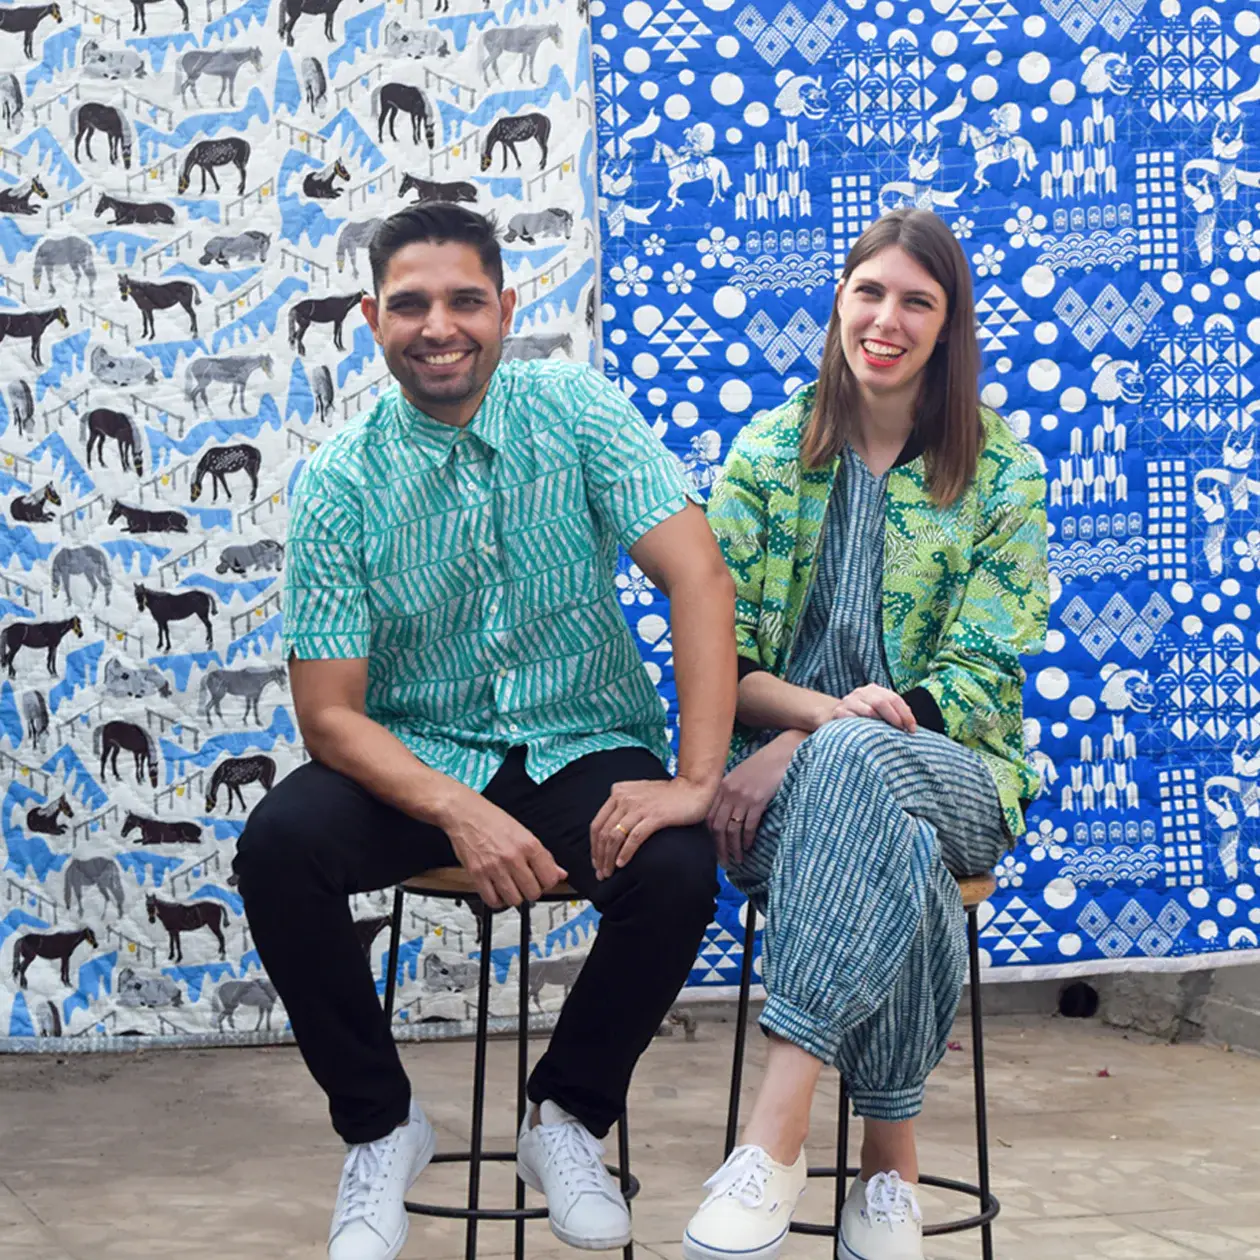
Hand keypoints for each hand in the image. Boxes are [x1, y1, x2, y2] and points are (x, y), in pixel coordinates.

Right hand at [442, 794, 566, 908]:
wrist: (465, 814)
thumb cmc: (493, 820)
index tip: (542, 880)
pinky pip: (492, 900)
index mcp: (529, 845)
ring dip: (514, 896)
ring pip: (514, 900)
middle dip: (531, 891)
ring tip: (511, 887)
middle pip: (533, 892)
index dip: (547, 882)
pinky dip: (497, 900)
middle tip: (525, 883)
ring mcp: (494, 867)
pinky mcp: (477, 874)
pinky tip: (497, 890)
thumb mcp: (524, 833)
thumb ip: (544, 856)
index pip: (549, 878)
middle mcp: (513, 857)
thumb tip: (560, 873)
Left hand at [590, 777, 716, 879]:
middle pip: (603, 832)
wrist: (693, 788)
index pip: (597, 823)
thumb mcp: (638, 794)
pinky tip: (622, 864)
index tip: (596, 862)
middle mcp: (625, 798)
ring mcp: (639, 807)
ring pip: (615, 836)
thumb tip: (610, 831)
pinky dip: (626, 853)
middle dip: (600, 856)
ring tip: (610, 873)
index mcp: (618, 792)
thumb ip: (623, 805)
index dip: (594, 846)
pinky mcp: (655, 816)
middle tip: (601, 873)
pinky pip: (634, 837)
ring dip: (609, 858)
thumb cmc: (667, 795)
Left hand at [707, 730, 804, 867]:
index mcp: (721, 787)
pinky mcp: (758, 800)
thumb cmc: (762, 766)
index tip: (713, 849)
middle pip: (717, 826)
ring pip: (732, 829)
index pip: (708, 816)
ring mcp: (742, 796)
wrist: (781, 753)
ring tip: (738, 859)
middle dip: (719, 847)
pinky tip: (749, 846)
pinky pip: (749, 825)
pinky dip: (748, 838)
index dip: (709, 836)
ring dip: (734, 848)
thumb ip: (729, 793)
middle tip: (724, 862)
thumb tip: (725, 816)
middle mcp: (728, 792)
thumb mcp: (739, 776)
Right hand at [833, 684, 916, 732]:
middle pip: (882, 702)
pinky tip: (870, 734)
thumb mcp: (876, 710)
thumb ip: (892, 713)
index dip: (906, 714)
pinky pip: (854, 719)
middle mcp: (861, 692)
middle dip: (896, 718)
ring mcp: (849, 701)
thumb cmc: (860, 717)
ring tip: (888, 734)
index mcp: (874, 690)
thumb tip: (912, 726)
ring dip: (881, 723)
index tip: (912, 729)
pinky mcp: (839, 712)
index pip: (894, 699)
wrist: (831, 715)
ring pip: (869, 711)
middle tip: (903, 731)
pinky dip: (863, 727)